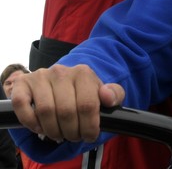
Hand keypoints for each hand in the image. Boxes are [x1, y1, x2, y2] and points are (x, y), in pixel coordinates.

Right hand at [10, 65, 124, 142]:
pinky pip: (22, 104)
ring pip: (45, 111)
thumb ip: (114, 94)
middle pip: (66, 111)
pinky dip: (30, 121)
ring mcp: (41, 76)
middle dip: (71, 132)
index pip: (87, 105)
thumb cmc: (82, 93)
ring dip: (52, 131)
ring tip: (59, 133)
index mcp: (83, 72)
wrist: (58, 85)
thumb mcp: (102, 94)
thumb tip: (107, 97)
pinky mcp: (23, 83)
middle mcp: (61, 71)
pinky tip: (39, 127)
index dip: (89, 127)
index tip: (89, 135)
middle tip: (73, 135)